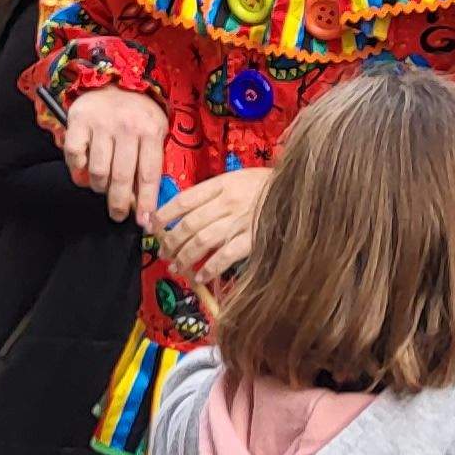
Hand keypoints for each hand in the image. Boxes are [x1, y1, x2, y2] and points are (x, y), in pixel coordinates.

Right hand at [62, 89, 170, 221]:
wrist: (115, 80)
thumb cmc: (138, 114)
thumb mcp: (154, 132)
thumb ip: (150, 162)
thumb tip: (145, 204)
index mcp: (150, 131)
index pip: (148, 174)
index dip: (146, 202)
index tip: (145, 222)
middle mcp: (126, 127)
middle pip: (121, 177)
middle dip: (120, 203)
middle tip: (118, 215)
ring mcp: (100, 124)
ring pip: (97, 171)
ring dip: (99, 187)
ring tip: (102, 187)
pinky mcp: (77, 121)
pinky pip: (74, 156)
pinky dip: (78, 169)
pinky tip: (84, 170)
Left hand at [155, 167, 274, 286]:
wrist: (302, 191)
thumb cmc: (268, 186)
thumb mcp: (239, 179)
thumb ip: (215, 193)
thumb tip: (186, 212)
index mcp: (223, 184)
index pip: (184, 200)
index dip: (164, 214)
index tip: (152, 225)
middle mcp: (228, 202)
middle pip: (189, 224)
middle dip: (171, 241)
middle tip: (163, 252)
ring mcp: (240, 221)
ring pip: (202, 241)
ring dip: (184, 257)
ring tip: (176, 267)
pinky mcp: (253, 239)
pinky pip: (225, 256)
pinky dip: (210, 268)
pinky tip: (200, 276)